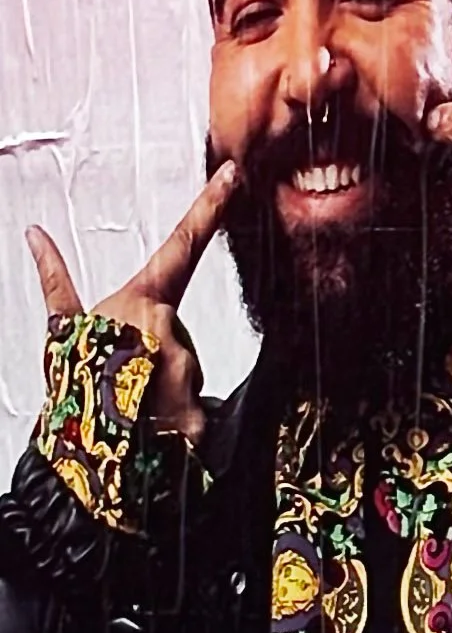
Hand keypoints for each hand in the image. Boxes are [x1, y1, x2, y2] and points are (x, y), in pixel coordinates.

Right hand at [26, 163, 237, 448]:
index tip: (235, 173)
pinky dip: (179, 422)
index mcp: (140, 303)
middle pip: (181, 336)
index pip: (182, 246)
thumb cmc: (69, 392)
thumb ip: (55, 283)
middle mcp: (168, 329)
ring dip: (167, 390)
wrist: (79, 459)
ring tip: (134, 408)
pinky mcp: (199, 409)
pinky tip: (152, 432)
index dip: (211, 207)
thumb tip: (34, 233)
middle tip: (126, 382)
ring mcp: (185, 369)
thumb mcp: (60, 332)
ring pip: (189, 372)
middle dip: (159, 358)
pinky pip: (198, 409)